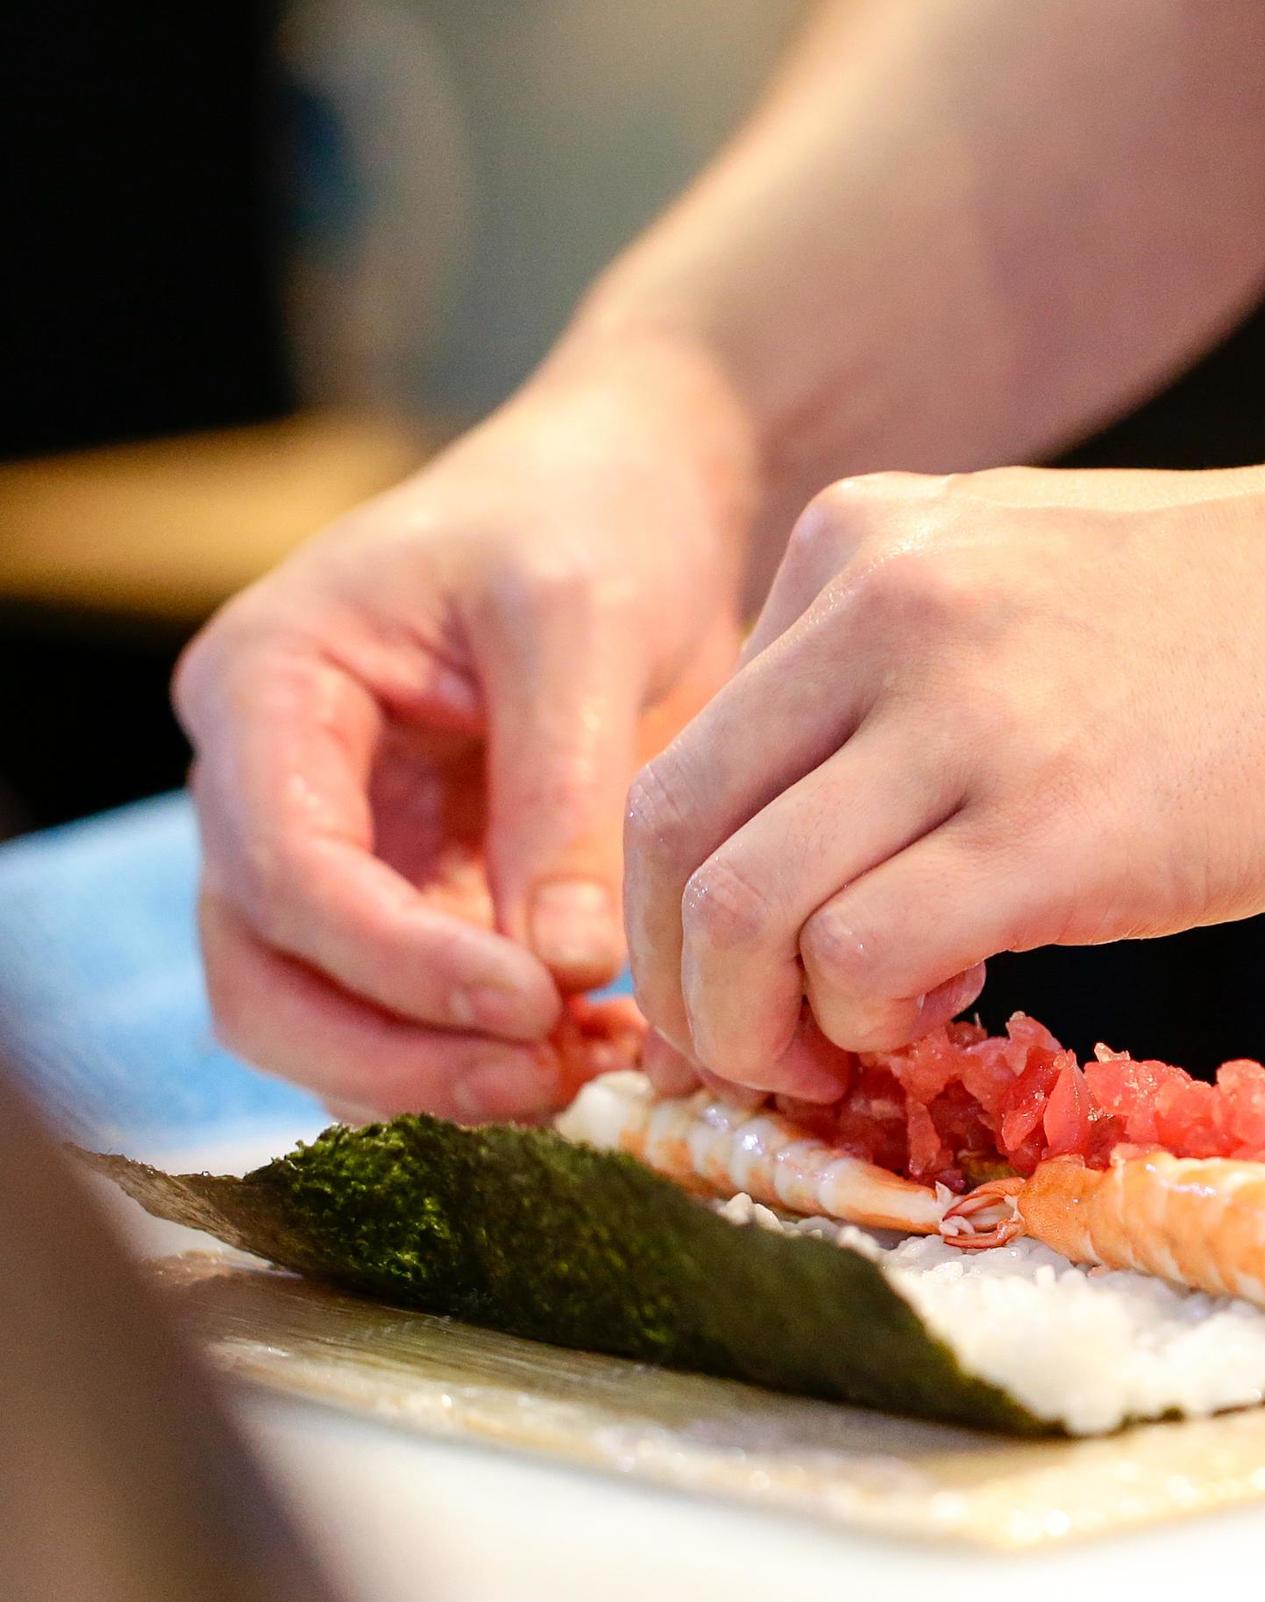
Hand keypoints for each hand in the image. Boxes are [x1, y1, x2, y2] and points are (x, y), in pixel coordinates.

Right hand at [175, 352, 751, 1119]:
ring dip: (447, 1075)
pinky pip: (417, 1017)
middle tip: (550, 1077)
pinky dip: (494, 1054)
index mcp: (268, 688)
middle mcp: (267, 786)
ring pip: (329, 1026)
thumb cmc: (593, 522)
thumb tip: (562, 972)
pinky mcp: (415, 899)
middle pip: (269, 983)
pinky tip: (602, 1045)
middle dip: (400, 1055)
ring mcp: (333, 853)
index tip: (529, 1001)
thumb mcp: (583, 624)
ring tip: (590, 1068)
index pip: (284, 873)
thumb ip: (564, 795)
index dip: (396, 964)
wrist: (637, 504)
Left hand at [623, 457, 1264, 1097]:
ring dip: (758, 1026)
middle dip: (683, 986)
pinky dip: (867, 1020)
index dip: (684, 907)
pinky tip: (943, 1011)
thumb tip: (831, 852)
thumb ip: (898, 679)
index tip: (749, 982)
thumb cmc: (1249, 615)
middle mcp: (875, 610)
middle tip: (754, 1055)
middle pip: (669, 837)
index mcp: (853, 545)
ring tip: (842, 1052)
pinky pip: (861, 953)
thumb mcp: (1022, 576)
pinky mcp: (1050, 825)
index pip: (687, 756)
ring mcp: (958, 713)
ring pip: (738, 908)